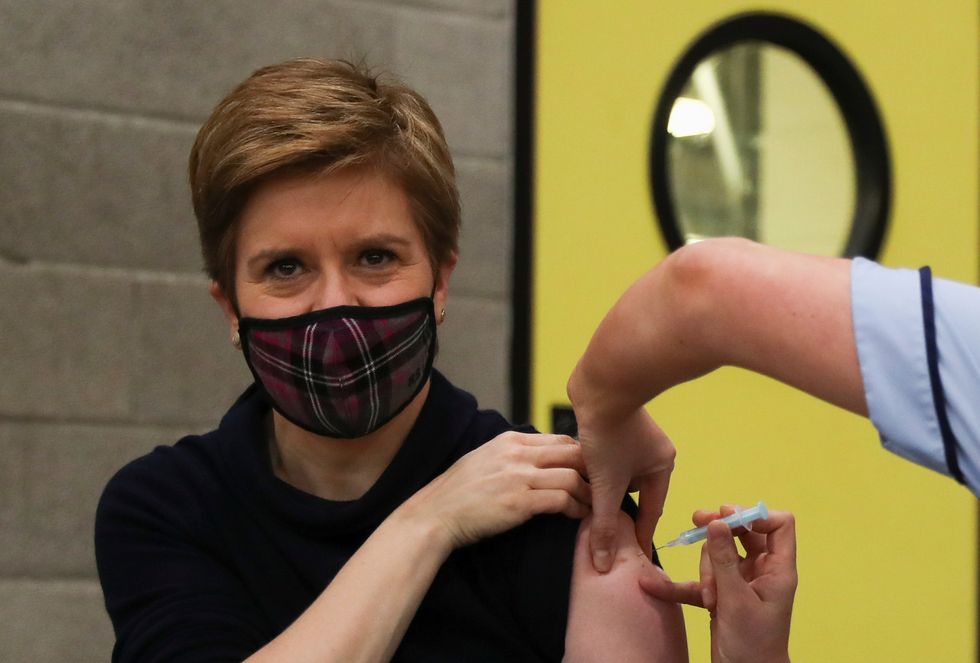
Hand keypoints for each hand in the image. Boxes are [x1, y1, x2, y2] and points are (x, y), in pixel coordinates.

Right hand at [405, 432, 590, 549]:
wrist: (436, 514)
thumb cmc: (459, 493)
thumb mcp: (485, 459)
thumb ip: (512, 455)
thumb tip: (539, 458)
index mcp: (509, 440)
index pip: (559, 439)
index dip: (580, 454)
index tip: (589, 471)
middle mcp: (516, 453)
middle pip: (572, 452)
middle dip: (592, 469)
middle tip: (603, 485)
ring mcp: (518, 477)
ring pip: (572, 477)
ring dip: (589, 493)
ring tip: (596, 505)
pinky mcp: (520, 502)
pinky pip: (561, 500)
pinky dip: (576, 508)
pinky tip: (579, 516)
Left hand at [574, 406, 674, 572]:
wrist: (598, 385)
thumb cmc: (609, 433)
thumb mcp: (606, 484)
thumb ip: (604, 525)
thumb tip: (604, 564)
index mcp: (662, 466)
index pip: (651, 510)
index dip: (640, 534)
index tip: (634, 557)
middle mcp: (653, 452)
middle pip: (633, 493)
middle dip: (616, 509)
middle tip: (602, 532)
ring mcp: (634, 438)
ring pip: (618, 475)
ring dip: (603, 487)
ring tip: (586, 506)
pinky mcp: (615, 427)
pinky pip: (608, 458)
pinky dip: (596, 469)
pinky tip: (580, 477)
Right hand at [639, 507, 796, 662]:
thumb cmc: (752, 644)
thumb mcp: (736, 600)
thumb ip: (725, 560)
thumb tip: (717, 521)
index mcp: (778, 569)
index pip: (779, 525)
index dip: (756, 516)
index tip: (727, 517)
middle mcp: (761, 571)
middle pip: (742, 534)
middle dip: (718, 532)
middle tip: (696, 521)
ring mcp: (740, 583)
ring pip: (717, 556)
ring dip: (705, 571)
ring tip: (707, 596)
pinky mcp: (721, 597)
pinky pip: (698, 582)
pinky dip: (679, 587)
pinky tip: (653, 586)